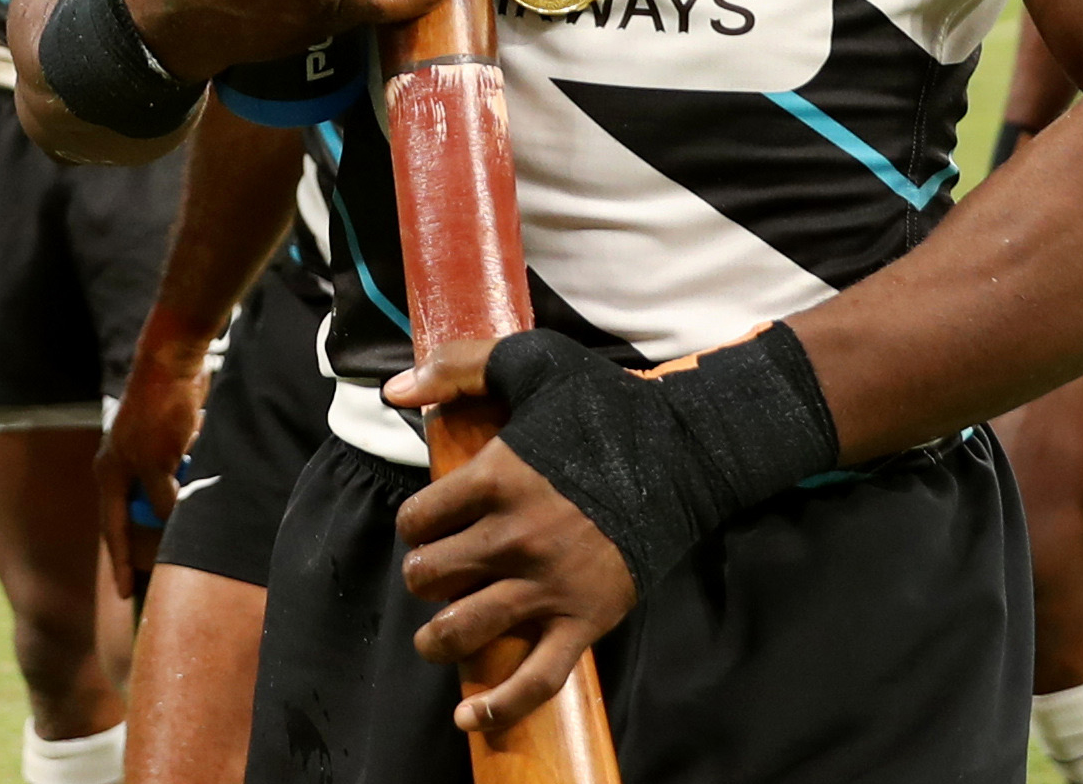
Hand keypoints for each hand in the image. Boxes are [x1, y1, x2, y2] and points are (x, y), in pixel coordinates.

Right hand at [99, 347, 207, 599]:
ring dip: (177, 501)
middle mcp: (120, 467)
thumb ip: (163, 499)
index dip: (120, 563)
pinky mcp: (163, 441)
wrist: (173, 363)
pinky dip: (189, 476)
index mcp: (110, 474)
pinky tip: (202, 474)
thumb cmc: (159, 413)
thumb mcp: (160, 464)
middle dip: (151, 537)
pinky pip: (177, 472)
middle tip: (161, 572)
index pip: (113, 529)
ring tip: (190, 516)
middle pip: (136, 515)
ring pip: (160, 493)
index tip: (125, 595)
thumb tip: (171, 524)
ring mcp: (141, 453)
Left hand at [383, 339, 636, 737]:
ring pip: (463, 629)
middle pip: (430, 576)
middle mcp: (514, 536)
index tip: (434, 524)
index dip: (416, 525)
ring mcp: (548, 584)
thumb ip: (458, 368)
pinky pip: (536, 677)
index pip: (417, 520)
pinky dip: (499, 705)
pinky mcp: (585, 619)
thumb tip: (394, 391)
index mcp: (496, 477)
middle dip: (425, 577)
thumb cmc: (607, 408)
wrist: (688, 454)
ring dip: (438, 638)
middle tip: (441, 572)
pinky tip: (470, 717)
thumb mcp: (533, 365)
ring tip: (439, 634)